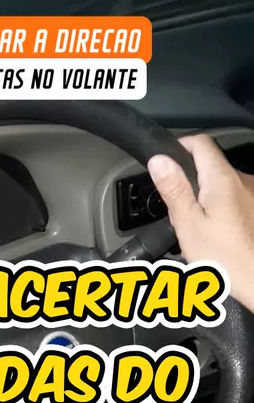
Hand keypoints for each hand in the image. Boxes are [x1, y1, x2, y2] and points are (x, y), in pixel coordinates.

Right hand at [148, 134, 253, 312]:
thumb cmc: (228, 260)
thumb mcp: (189, 225)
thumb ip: (174, 190)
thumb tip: (159, 161)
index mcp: (222, 180)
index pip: (200, 143)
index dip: (179, 147)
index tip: (166, 164)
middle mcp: (243, 181)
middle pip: (210, 167)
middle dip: (190, 182)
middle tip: (179, 211)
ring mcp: (253, 196)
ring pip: (222, 186)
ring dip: (206, 199)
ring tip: (199, 230)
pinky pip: (235, 201)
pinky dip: (222, 211)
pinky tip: (217, 236)